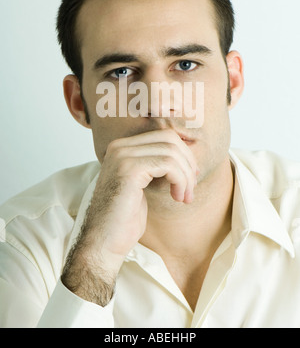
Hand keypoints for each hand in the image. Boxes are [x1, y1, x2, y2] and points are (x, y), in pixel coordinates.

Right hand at [61, 129, 197, 305]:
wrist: (104, 242)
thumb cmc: (124, 219)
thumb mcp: (142, 185)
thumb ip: (155, 165)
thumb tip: (185, 155)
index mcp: (121, 148)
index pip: (164, 135)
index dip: (183, 155)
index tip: (190, 177)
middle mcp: (119, 147)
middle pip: (169, 139)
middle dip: (187, 163)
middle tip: (190, 188)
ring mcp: (122, 156)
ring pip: (171, 152)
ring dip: (186, 176)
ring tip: (184, 197)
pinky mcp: (130, 169)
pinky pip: (168, 164)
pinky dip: (180, 180)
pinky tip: (177, 198)